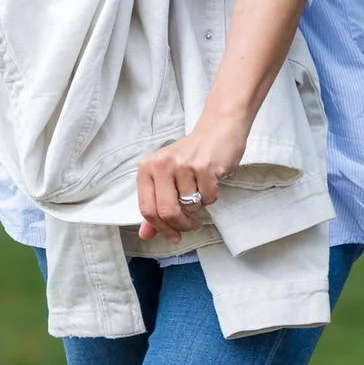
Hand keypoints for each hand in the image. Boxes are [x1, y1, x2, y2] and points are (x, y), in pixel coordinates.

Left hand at [137, 109, 248, 242]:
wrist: (218, 129)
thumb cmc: (191, 156)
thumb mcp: (167, 178)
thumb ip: (155, 206)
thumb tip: (145, 235)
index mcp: (147, 168)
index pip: (147, 209)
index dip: (161, 228)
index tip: (174, 235)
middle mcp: (161, 165)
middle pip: (166, 212)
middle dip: (181, 225)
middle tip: (192, 225)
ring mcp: (182, 165)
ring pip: (190, 206)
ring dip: (199, 206)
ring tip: (201, 190)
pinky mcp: (204, 166)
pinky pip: (208, 197)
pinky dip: (212, 196)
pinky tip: (211, 183)